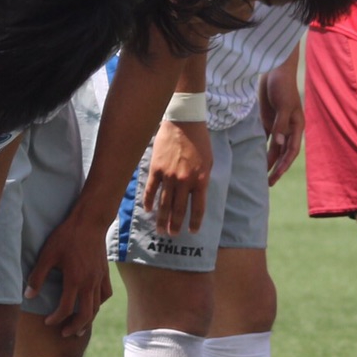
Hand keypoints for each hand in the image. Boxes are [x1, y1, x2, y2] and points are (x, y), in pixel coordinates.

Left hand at [24, 206, 113, 336]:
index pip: (65, 308)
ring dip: (88, 320)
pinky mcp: (105, 273)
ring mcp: (99, 279)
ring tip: (79, 328)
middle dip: (74, 327)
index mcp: (74, 280)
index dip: (56, 319)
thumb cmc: (66, 236)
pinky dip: (99, 304)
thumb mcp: (47, 254)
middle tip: (65, 333)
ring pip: (97, 307)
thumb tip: (28, 295)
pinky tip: (93, 305)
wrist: (90, 221)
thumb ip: (37, 276)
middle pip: (85, 314)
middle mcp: (89, 283)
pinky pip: (105, 295)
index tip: (48, 322)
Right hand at [144, 120, 211, 234]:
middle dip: (175, 225)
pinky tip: (148, 210)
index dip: (194, 222)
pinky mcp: (156, 169)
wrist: (184, 122)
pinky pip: (151, 190)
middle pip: (178, 209)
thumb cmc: (200, 141)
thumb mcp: (209, 162)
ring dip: (161, 219)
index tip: (191, 231)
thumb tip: (195, 195)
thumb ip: (202, 179)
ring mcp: (169, 176)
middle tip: (172, 235)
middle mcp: (185, 181)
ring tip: (160, 230)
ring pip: (164, 204)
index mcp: (201, 180)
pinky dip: (149, 202)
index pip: (198, 208)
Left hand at [260, 66, 304, 185]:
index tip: (275, 177)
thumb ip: (281, 125)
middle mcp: (289, 129)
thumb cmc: (283, 85)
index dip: (284, 165)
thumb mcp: (283, 105)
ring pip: (274, 148)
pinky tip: (254, 157)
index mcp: (297, 126)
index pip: (291, 151)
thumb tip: (278, 144)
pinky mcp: (268, 120)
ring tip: (261, 175)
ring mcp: (278, 125)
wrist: (275, 69)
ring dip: (269, 160)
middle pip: (283, 153)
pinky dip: (261, 148)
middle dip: (276, 168)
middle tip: (268, 183)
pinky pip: (265, 138)